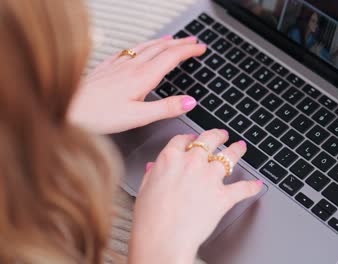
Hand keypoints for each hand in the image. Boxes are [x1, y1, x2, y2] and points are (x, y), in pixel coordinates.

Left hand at [69, 36, 205, 133]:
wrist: (66, 109)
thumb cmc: (98, 116)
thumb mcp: (138, 117)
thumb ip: (166, 108)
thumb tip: (190, 101)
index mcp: (142, 77)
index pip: (171, 57)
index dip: (189, 51)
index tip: (201, 48)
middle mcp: (131, 66)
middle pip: (161, 48)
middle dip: (180, 43)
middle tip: (193, 40)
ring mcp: (118, 65)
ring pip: (145, 46)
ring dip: (163, 41)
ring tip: (172, 39)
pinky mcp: (106, 68)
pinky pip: (129, 50)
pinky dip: (141, 45)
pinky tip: (138, 48)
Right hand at [128, 130, 262, 263]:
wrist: (163, 238)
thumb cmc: (151, 219)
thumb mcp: (145, 188)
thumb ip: (153, 173)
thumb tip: (155, 167)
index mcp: (170, 159)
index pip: (183, 140)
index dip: (190, 137)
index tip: (193, 138)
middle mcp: (193, 163)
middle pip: (209, 140)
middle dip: (217, 135)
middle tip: (222, 134)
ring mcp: (210, 178)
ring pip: (229, 156)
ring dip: (237, 150)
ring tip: (241, 147)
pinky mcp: (223, 196)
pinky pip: (243, 188)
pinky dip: (252, 186)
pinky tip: (256, 184)